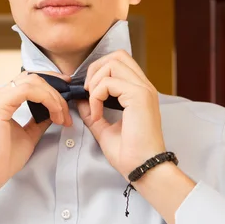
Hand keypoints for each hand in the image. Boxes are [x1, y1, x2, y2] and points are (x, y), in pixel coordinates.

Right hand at [0, 71, 72, 197]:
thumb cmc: (2, 159)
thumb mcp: (28, 135)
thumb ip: (39, 120)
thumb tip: (55, 110)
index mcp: (1, 100)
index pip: (29, 81)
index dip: (51, 83)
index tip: (67, 93)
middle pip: (33, 78)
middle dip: (56, 91)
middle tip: (66, 112)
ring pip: (33, 82)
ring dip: (54, 97)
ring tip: (62, 117)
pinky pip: (28, 91)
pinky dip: (47, 99)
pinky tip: (55, 115)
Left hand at [76, 50, 165, 180]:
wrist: (143, 168)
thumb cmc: (129, 153)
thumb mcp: (104, 128)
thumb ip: (93, 111)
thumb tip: (80, 99)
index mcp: (139, 91)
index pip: (120, 62)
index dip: (99, 71)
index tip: (89, 93)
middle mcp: (144, 86)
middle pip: (117, 55)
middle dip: (95, 69)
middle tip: (88, 92)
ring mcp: (143, 89)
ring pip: (113, 63)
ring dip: (96, 82)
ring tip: (93, 103)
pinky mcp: (139, 96)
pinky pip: (109, 83)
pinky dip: (96, 96)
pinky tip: (98, 114)